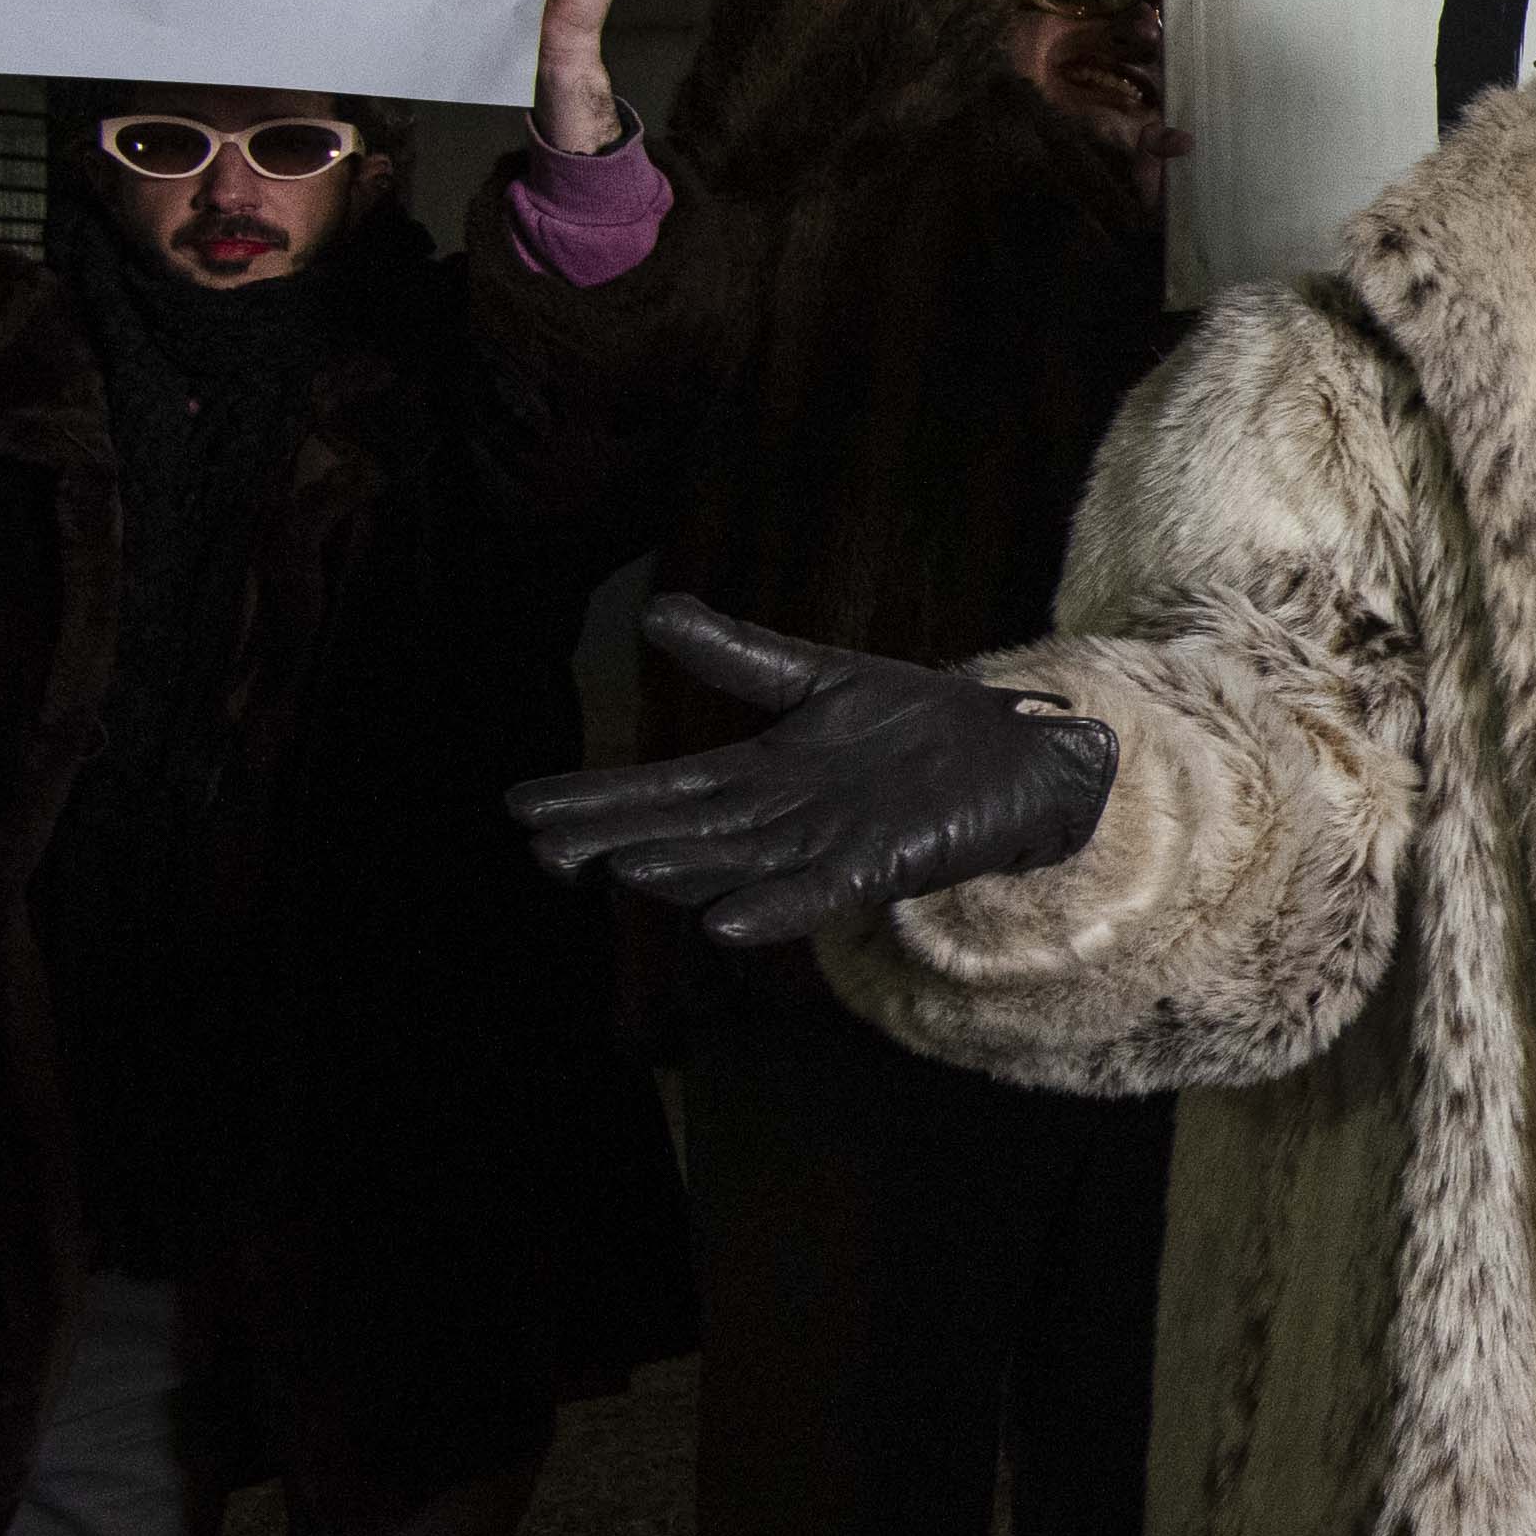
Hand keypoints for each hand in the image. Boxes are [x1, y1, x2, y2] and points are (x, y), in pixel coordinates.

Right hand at [511, 596, 1119, 946]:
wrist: (1014, 749)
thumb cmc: (919, 722)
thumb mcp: (819, 676)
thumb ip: (738, 656)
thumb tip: (653, 612)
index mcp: (761, 774)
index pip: (664, 786)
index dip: (597, 796)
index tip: (521, 805)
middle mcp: (781, 816)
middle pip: (684, 831)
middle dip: (615, 840)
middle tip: (543, 850)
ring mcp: (828, 842)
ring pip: (737, 863)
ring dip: (681, 870)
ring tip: (618, 867)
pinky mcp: (882, 862)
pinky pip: (818, 891)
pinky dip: (774, 906)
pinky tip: (724, 923)